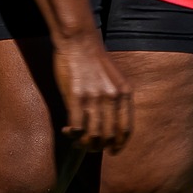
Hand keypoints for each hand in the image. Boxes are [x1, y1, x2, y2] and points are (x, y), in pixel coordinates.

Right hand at [53, 31, 132, 152]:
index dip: (119, 145)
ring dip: (83, 143)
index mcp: (124, 93)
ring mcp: (94, 98)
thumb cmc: (93, 60)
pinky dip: (72, 134)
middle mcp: (112, 98)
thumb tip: (109, 123)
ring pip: (92, 135)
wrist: (79, 41)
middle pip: (108, 136)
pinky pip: (77, 126)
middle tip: (88, 146)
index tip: (111, 151)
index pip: (125, 129)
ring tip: (76, 140)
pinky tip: (67, 130)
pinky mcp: (76, 97)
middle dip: (97, 147)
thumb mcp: (114, 79)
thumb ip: (115, 99)